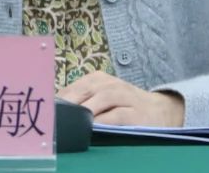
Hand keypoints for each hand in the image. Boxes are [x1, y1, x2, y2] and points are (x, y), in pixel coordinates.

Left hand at [58, 71, 184, 126]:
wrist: (162, 111)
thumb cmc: (125, 106)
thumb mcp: (103, 98)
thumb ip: (82, 102)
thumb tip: (54, 114)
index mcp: (98, 79)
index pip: (73, 87)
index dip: (58, 100)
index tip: (45, 112)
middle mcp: (111, 84)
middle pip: (84, 90)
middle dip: (68, 104)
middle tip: (54, 118)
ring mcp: (125, 96)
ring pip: (102, 99)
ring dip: (85, 111)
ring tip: (70, 122)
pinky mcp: (137, 112)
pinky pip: (118, 115)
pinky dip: (104, 121)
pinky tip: (93, 129)